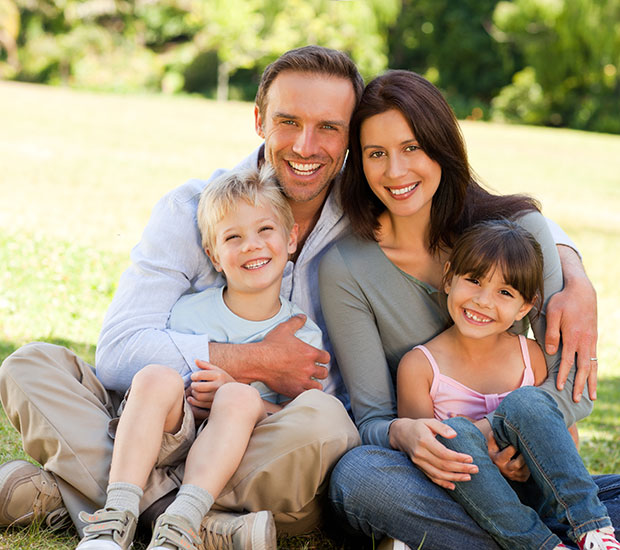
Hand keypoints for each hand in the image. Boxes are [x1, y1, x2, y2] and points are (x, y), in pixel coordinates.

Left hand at [187, 359, 234, 410]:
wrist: (237, 393)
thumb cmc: (224, 379)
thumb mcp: (217, 370)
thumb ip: (206, 365)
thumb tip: (195, 360)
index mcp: (219, 375)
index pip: (199, 375)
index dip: (193, 376)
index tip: (194, 377)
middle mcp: (218, 386)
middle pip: (197, 386)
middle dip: (192, 385)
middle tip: (194, 384)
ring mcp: (217, 396)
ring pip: (198, 396)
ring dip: (193, 393)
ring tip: (195, 390)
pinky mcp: (214, 404)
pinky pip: (200, 404)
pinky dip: (193, 401)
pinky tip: (192, 398)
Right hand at [257, 315, 329, 396]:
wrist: (258, 361)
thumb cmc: (271, 345)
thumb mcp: (284, 329)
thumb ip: (296, 322)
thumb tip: (303, 317)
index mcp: (309, 353)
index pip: (326, 358)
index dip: (323, 358)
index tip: (319, 359)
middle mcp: (308, 368)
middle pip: (324, 373)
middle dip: (320, 372)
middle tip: (315, 371)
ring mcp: (302, 380)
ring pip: (317, 386)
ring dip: (315, 384)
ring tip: (310, 382)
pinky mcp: (294, 390)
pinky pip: (306, 395)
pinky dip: (305, 394)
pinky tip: (302, 391)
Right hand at [389, 417, 477, 490]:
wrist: (400, 434)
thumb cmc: (419, 426)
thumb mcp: (429, 422)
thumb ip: (442, 427)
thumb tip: (455, 434)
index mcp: (424, 440)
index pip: (443, 453)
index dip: (458, 458)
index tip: (470, 458)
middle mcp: (420, 453)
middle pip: (443, 465)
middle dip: (461, 469)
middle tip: (475, 469)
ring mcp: (418, 462)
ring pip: (438, 474)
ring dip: (454, 478)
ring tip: (468, 477)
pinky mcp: (418, 467)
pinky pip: (431, 478)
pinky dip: (443, 483)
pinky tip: (453, 486)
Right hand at [474, 419, 529, 481]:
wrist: (499, 466)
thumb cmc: (497, 452)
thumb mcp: (492, 445)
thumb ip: (493, 437)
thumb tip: (495, 431)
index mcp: (497, 459)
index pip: (506, 454)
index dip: (512, 448)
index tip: (518, 441)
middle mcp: (505, 469)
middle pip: (516, 464)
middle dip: (523, 456)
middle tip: (529, 447)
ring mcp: (514, 475)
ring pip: (525, 470)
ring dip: (529, 461)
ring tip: (533, 452)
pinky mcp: (521, 478)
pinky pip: (529, 473)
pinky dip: (532, 466)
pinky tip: (533, 459)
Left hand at [544, 259, 597, 400]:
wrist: (582, 290)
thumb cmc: (563, 300)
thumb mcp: (553, 312)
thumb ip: (551, 332)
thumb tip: (551, 352)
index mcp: (574, 336)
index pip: (568, 361)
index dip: (564, 375)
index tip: (560, 387)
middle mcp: (585, 341)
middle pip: (583, 368)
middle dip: (580, 385)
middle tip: (576, 400)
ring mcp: (591, 340)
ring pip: (592, 365)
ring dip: (591, 381)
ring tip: (591, 396)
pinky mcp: (593, 338)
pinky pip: (595, 358)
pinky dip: (594, 370)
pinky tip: (593, 378)